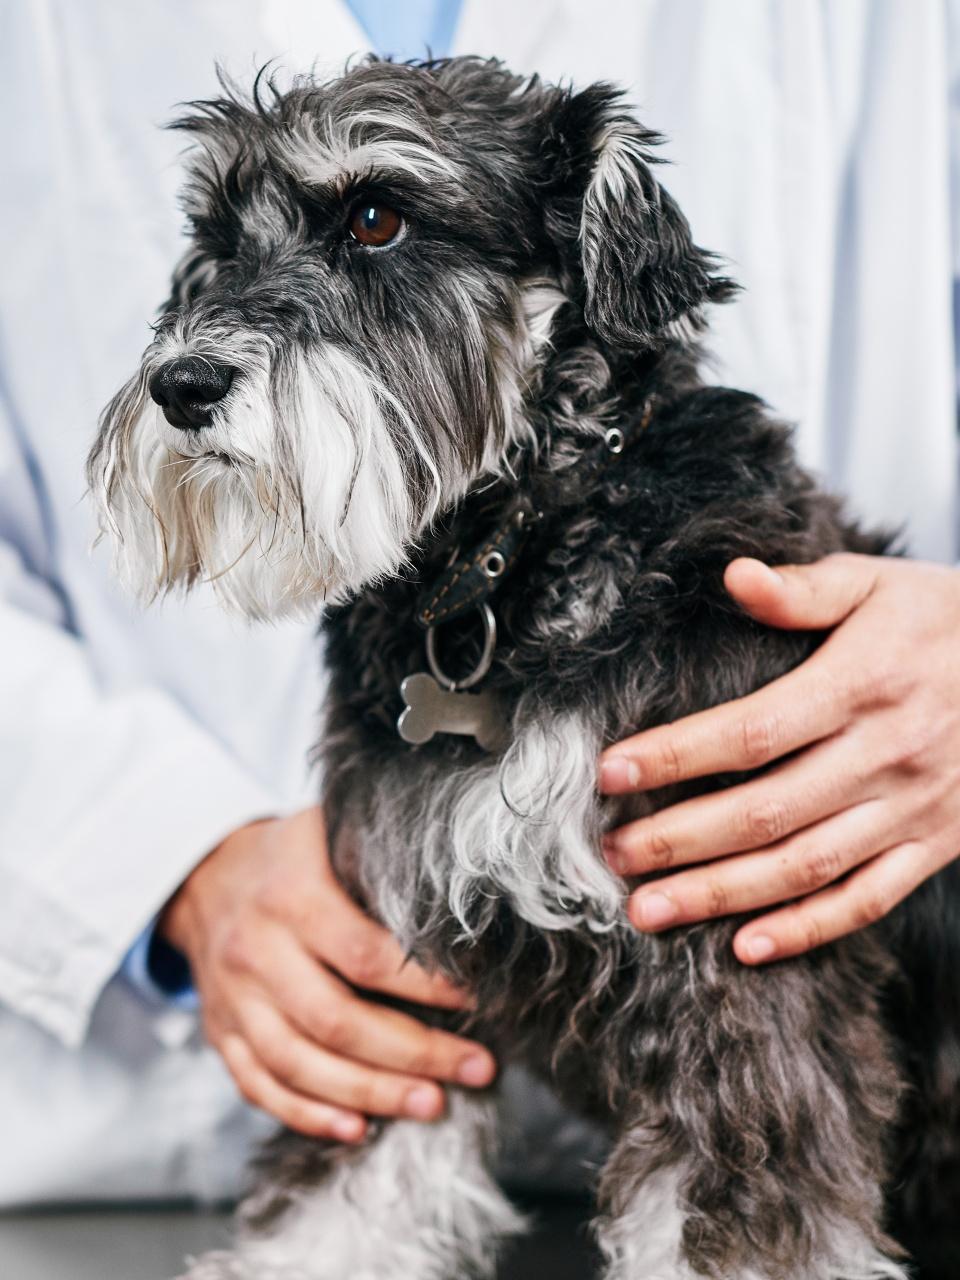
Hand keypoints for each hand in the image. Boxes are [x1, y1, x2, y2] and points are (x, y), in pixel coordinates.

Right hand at [161, 806, 495, 1141]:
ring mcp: (233, 999)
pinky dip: (307, 1114)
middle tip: (474, 1068)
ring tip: (432, 1104)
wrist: (206, 877)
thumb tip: (462, 894)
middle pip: (336, 1021)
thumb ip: (381, 863)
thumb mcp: (330, 835)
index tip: (475, 1000)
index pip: (365, 955)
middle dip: (413, 1054)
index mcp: (291, 897)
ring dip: (371, 1093)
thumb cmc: (292, 858)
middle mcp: (256, 951)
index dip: (425, 985)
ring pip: (299, 1063)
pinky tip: (357, 1127)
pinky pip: (259, 1085)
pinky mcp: (221, 1033)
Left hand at [599, 554, 959, 962]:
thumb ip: (802, 589)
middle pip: (766, 811)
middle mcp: (885, 754)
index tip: (610, 771)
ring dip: (722, 894)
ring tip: (650, 909)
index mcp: (862, 685)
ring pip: (805, 866)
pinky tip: (747, 946)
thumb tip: (733, 576)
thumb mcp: (876, 583)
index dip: (677, 755)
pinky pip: (868, 899)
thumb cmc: (940, 618)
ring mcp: (912, 809)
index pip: (752, 731)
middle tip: (610, 856)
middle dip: (679, 839)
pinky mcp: (934, 845)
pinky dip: (809, 929)